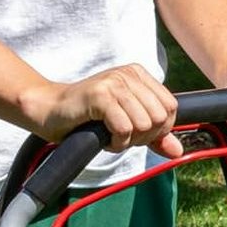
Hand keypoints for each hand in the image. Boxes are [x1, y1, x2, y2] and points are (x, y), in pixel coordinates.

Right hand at [23, 64, 184, 155]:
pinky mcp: (100, 95)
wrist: (48, 110)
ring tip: (109, 135)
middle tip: (121, 136)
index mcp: (139, 75)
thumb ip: (153, 135)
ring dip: (127, 140)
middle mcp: (129, 74)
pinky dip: (115, 142)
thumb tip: (178, 152)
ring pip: (144, 124)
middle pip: (160, 118)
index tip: (136, 133)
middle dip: (144, 137)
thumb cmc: (88, 117)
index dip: (158, 130)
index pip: (171, 108)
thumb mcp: (127, 123)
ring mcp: (114, 82)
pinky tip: (102, 137)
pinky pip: (125, 129)